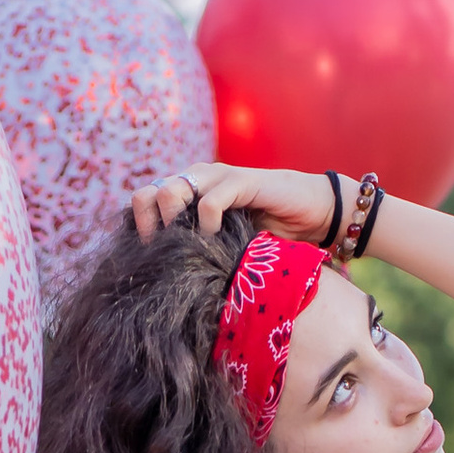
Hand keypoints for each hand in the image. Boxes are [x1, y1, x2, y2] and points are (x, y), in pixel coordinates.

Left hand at [129, 162, 342, 246]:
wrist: (313, 214)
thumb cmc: (265, 233)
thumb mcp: (221, 244)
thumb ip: (194, 247)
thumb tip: (161, 276)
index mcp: (187, 191)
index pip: (142, 199)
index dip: (140, 227)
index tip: (151, 257)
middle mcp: (197, 178)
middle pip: (149, 194)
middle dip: (153, 228)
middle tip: (169, 254)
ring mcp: (218, 176)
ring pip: (172, 191)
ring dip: (175, 224)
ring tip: (192, 248)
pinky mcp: (242, 181)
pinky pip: (209, 201)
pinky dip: (207, 224)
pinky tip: (219, 239)